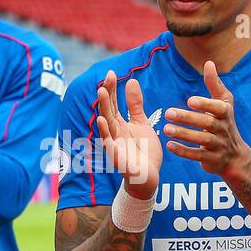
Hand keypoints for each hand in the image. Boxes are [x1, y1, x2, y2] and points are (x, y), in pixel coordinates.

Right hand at [95, 70, 162, 199]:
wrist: (149, 177)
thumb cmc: (144, 151)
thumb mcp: (142, 123)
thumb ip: (135, 104)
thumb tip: (131, 80)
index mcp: (120, 123)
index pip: (113, 103)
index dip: (112, 88)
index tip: (111, 72)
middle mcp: (114, 132)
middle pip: (108, 110)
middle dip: (106, 94)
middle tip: (105, 78)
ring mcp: (114, 145)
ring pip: (107, 124)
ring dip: (103, 109)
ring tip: (101, 93)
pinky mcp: (118, 158)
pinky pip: (110, 145)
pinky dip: (105, 133)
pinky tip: (102, 121)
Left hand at [163, 61, 250, 179]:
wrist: (235, 157)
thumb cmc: (225, 123)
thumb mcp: (224, 103)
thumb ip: (215, 84)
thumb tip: (209, 63)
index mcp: (225, 114)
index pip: (217, 108)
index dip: (205, 104)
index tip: (190, 100)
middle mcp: (223, 129)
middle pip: (207, 123)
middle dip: (188, 118)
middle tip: (168, 113)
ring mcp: (218, 146)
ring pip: (201, 140)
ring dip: (183, 134)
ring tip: (166, 129)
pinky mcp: (211, 160)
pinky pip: (197, 156)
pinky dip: (183, 151)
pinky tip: (169, 145)